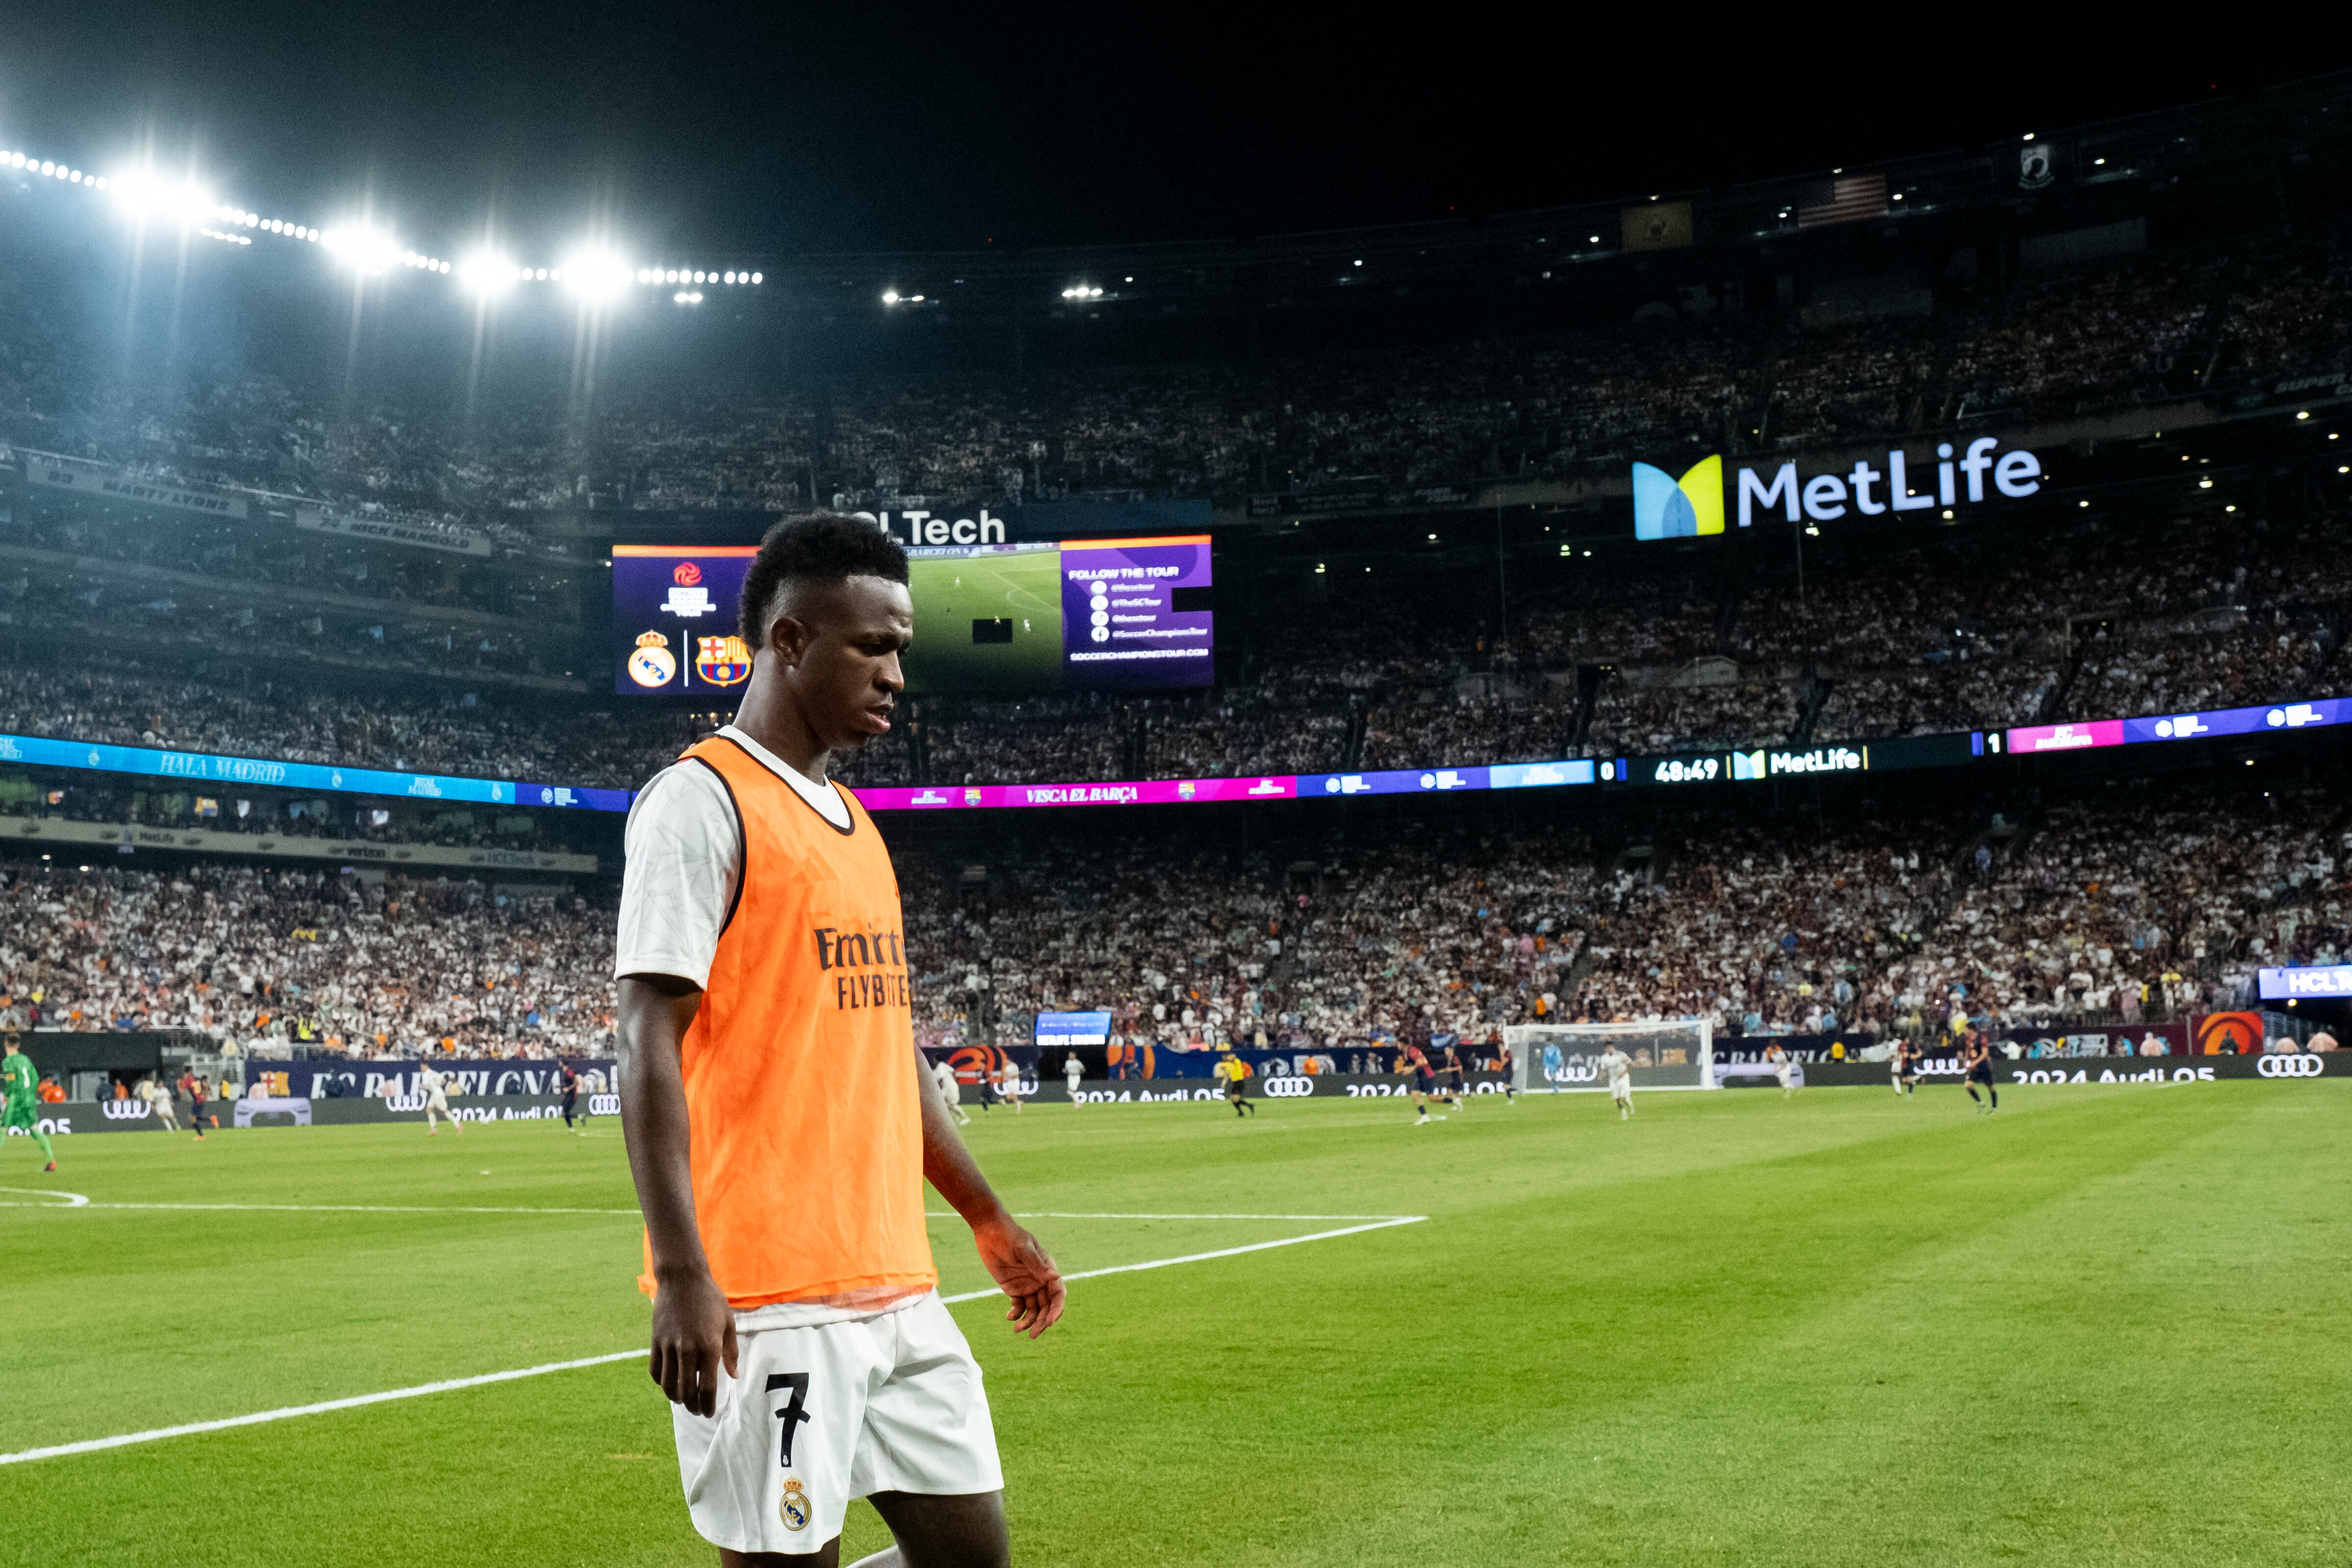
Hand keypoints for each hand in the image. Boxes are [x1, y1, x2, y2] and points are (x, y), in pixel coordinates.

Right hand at [647, 1267, 736, 1416]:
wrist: (683, 1279)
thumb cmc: (711, 1299)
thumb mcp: (728, 1323)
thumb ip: (730, 1352)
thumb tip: (734, 1376)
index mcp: (710, 1346)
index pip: (707, 1388)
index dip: (708, 1405)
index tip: (710, 1413)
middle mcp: (688, 1349)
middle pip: (687, 1391)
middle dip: (693, 1406)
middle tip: (698, 1411)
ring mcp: (669, 1346)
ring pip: (668, 1385)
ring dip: (676, 1398)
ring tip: (684, 1400)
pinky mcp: (656, 1341)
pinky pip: (655, 1371)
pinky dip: (661, 1382)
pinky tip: (669, 1384)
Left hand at [974, 1216, 1064, 1338]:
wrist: (989, 1232)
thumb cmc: (1009, 1236)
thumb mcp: (1023, 1249)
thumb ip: (1037, 1265)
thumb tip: (1056, 1277)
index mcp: (1048, 1269)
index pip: (1058, 1293)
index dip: (1056, 1309)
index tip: (1050, 1322)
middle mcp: (1040, 1280)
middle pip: (1047, 1306)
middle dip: (1042, 1321)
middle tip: (1033, 1335)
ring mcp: (1027, 1285)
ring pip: (1034, 1309)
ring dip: (1029, 1321)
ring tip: (1017, 1329)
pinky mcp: (1014, 1289)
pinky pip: (1019, 1306)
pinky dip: (1016, 1314)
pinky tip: (1009, 1317)